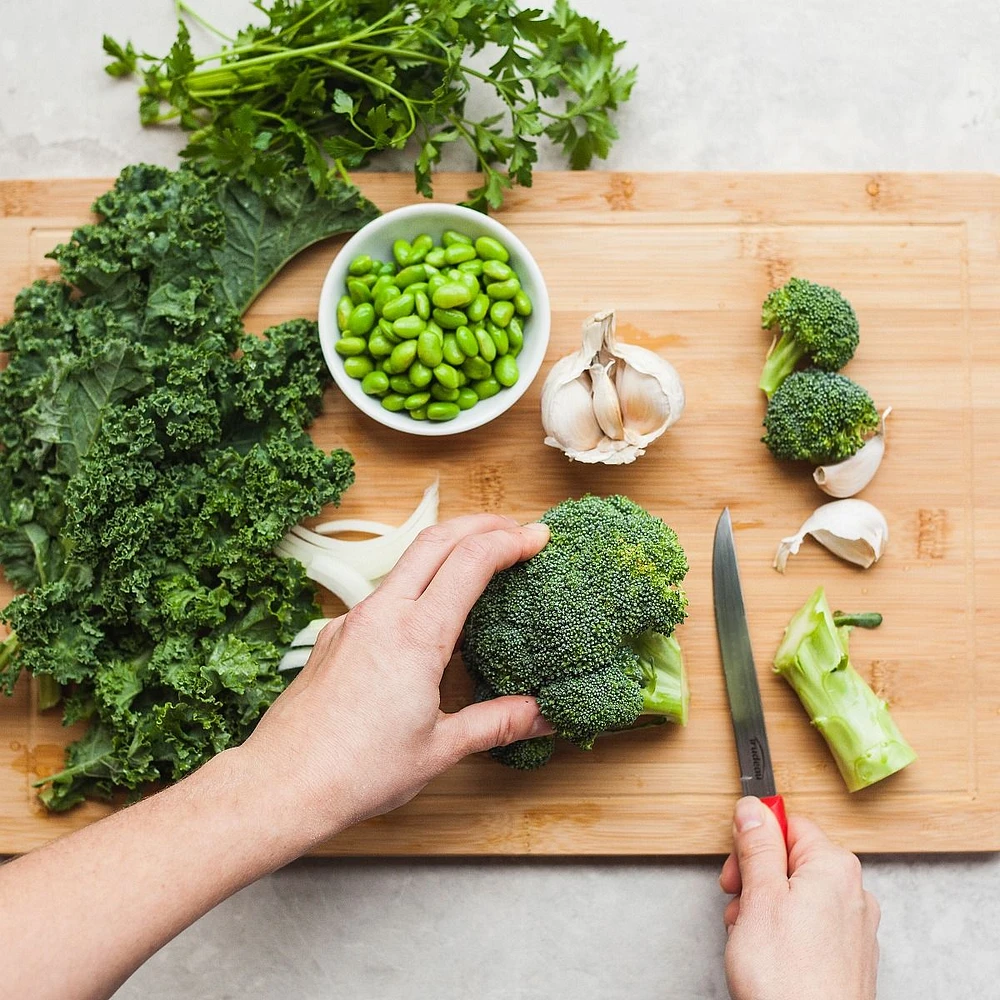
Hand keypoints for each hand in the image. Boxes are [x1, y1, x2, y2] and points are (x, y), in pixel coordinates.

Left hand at [238, 514, 553, 846]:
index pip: (470, 561)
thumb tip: (542, 716)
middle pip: (436, 540)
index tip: (538, 537)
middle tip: (515, 528)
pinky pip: (383, 594)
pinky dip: (417, 583)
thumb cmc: (357, 772)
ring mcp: (353, 621)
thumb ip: (495, 724)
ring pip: (406, 563)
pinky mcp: (335, 635)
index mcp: (415, 636)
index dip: (509, 541)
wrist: (281, 785)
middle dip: (480, 524)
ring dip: (447, 549)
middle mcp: (382, 615)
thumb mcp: (440, 749)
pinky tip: (430, 612)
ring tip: (479, 561)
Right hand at [719, 797, 879, 999]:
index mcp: (834, 867)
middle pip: (791, 860)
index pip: (788, 824)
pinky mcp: (848, 958)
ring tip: (750, 938)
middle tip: (737, 904)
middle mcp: (853, 892)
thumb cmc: (788, 979)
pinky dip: (783, 934)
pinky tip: (768, 956)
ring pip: (796, 896)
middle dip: (756, 879)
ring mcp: (853, 928)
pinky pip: (808, 926)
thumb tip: (754, 808)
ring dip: (764, 909)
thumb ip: (756, 846)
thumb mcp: (759, 897)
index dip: (755, 842)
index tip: (737, 866)